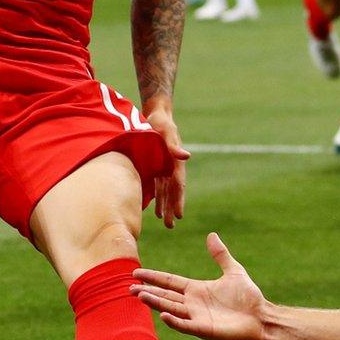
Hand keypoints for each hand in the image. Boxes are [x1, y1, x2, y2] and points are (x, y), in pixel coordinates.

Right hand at [132, 233, 269, 339]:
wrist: (261, 317)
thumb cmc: (248, 297)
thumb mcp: (233, 271)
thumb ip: (220, 255)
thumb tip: (211, 235)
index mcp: (197, 289)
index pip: (170, 282)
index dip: (154, 277)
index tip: (136, 273)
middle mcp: (193, 303)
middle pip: (165, 296)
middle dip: (147, 291)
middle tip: (129, 287)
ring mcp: (197, 317)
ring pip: (170, 308)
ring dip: (155, 303)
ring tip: (139, 296)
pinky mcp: (204, 329)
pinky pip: (185, 325)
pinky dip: (174, 321)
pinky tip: (163, 315)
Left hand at [144, 105, 189, 227]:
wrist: (156, 114)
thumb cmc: (161, 122)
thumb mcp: (166, 131)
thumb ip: (174, 145)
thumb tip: (187, 156)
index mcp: (175, 162)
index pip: (178, 185)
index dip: (179, 200)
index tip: (179, 215)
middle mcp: (171, 167)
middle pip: (172, 192)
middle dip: (172, 208)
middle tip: (171, 225)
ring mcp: (163, 167)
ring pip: (164, 191)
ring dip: (164, 205)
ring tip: (164, 221)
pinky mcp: (155, 165)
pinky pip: (156, 185)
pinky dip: (155, 196)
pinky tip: (152, 208)